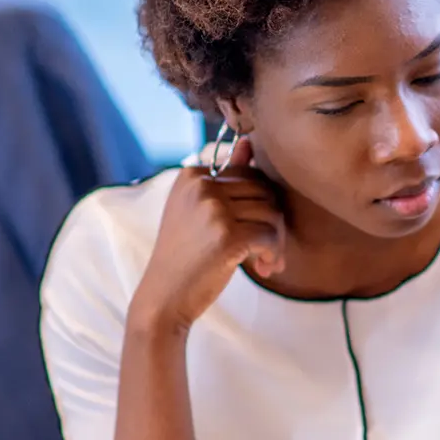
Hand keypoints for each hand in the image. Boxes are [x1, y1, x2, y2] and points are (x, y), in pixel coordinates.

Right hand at [133, 137, 285, 331]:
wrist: (163, 297)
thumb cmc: (186, 255)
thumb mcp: (198, 211)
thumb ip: (225, 177)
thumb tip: (248, 142)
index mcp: (192, 175)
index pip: (250, 175)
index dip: (260, 205)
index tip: (254, 231)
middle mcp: (201, 186)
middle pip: (265, 192)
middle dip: (273, 223)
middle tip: (268, 250)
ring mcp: (213, 209)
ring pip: (272, 213)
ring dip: (276, 242)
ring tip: (265, 262)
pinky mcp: (226, 235)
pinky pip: (270, 236)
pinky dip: (274, 254)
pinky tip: (264, 268)